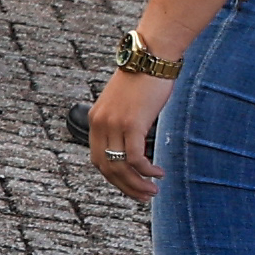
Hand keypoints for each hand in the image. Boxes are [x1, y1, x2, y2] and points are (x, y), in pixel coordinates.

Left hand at [86, 59, 167, 200]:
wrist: (151, 57)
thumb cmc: (144, 78)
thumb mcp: (126, 103)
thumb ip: (123, 123)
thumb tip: (133, 143)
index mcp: (95, 120)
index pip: (97, 160)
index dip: (113, 178)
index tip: (129, 186)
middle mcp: (100, 124)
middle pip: (106, 168)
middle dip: (125, 187)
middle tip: (143, 197)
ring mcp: (114, 124)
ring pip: (121, 167)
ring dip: (137, 184)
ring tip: (153, 191)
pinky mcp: (131, 124)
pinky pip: (135, 158)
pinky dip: (146, 170)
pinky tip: (158, 173)